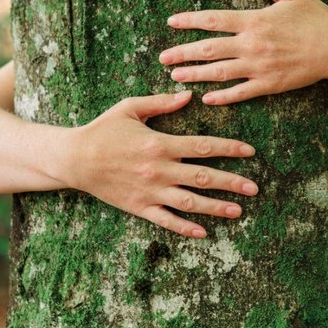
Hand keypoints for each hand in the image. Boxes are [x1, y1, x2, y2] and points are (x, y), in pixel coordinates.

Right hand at [61, 90, 257, 237]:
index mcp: (160, 143)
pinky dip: (184, 227)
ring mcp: (150, 191)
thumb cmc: (103, 130)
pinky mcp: (139, 207)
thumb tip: (188, 95)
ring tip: (238, 211)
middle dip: (232, 182)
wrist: (73, 158)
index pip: (203, 146)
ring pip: (189, 202)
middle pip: (203, 177)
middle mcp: (159, 169)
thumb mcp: (130, 108)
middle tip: (254, 188)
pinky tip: (203, 232)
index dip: (230, 148)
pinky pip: (165, 220)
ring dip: (216, 207)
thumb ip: (161, 102)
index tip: (250, 151)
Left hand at [160, 0, 327, 104]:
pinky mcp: (269, 84)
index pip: (213, 20)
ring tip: (176, 76)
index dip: (189, 21)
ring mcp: (259, 66)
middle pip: (209, 49)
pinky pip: (241, 92)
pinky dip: (222, 96)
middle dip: (183, 53)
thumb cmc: (316, 18)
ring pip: (219, 72)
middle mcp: (252, 44)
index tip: (171, 23)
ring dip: (196, 74)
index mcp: (254, 20)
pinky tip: (207, 98)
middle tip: (163, 57)